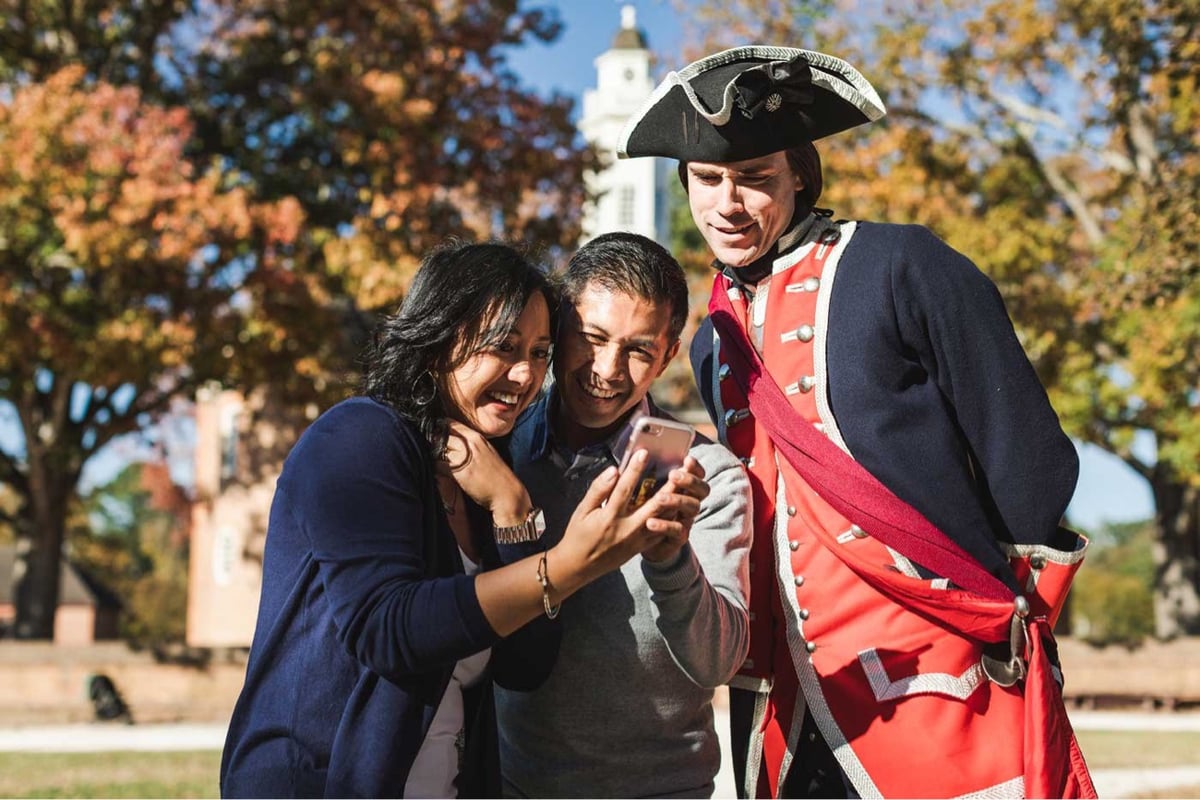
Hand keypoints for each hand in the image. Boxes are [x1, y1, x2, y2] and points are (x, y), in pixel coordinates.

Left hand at [442, 420, 529, 525]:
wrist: (506, 493)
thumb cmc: (496, 476)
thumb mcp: (486, 452)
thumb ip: (470, 445)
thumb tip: (452, 443)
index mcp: (476, 437)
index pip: (450, 423)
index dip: (439, 428)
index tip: (434, 434)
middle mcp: (470, 444)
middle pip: (441, 434)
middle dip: (433, 440)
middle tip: (430, 448)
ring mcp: (464, 456)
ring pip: (437, 448)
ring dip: (433, 454)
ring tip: (435, 461)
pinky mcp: (459, 471)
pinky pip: (438, 465)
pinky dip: (436, 468)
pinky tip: (439, 472)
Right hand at [550, 451, 701, 583]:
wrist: (579, 566)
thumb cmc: (578, 535)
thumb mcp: (582, 510)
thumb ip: (598, 490)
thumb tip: (613, 471)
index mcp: (609, 517)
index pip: (624, 489)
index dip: (634, 469)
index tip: (644, 453)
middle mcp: (626, 529)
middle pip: (653, 505)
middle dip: (669, 486)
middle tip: (680, 470)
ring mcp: (636, 540)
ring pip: (662, 520)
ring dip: (674, 502)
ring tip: (684, 486)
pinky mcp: (641, 548)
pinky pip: (661, 533)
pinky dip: (671, 519)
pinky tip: (678, 506)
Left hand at [641, 456, 707, 562]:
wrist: (639, 544)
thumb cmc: (641, 511)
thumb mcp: (644, 491)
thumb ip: (646, 476)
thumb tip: (639, 454)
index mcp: (682, 489)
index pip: (698, 474)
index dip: (696, 467)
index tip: (687, 458)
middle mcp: (688, 502)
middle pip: (702, 489)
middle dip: (690, 481)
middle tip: (673, 475)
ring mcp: (686, 520)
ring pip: (693, 508)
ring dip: (677, 500)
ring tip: (659, 497)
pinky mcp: (677, 538)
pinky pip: (677, 530)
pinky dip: (664, 525)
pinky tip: (650, 522)